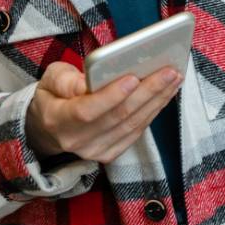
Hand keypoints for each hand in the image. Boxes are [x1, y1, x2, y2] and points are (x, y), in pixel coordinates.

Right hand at [25, 61, 181, 163]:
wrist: (49, 129)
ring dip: (157, 100)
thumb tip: (95, 77)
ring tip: (174, 77)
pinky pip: (137, 132)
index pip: (87, 111)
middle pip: (118, 117)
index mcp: (57, 120)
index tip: (133, 77)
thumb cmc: (53, 96)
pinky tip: (167, 93)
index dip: (112, 96)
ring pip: (133, 125)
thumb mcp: (50, 80)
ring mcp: (95, 151)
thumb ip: (68, 79)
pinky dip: (154, 111)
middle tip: (169, 70)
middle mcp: (77, 141)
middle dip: (147, 92)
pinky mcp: (110, 153)